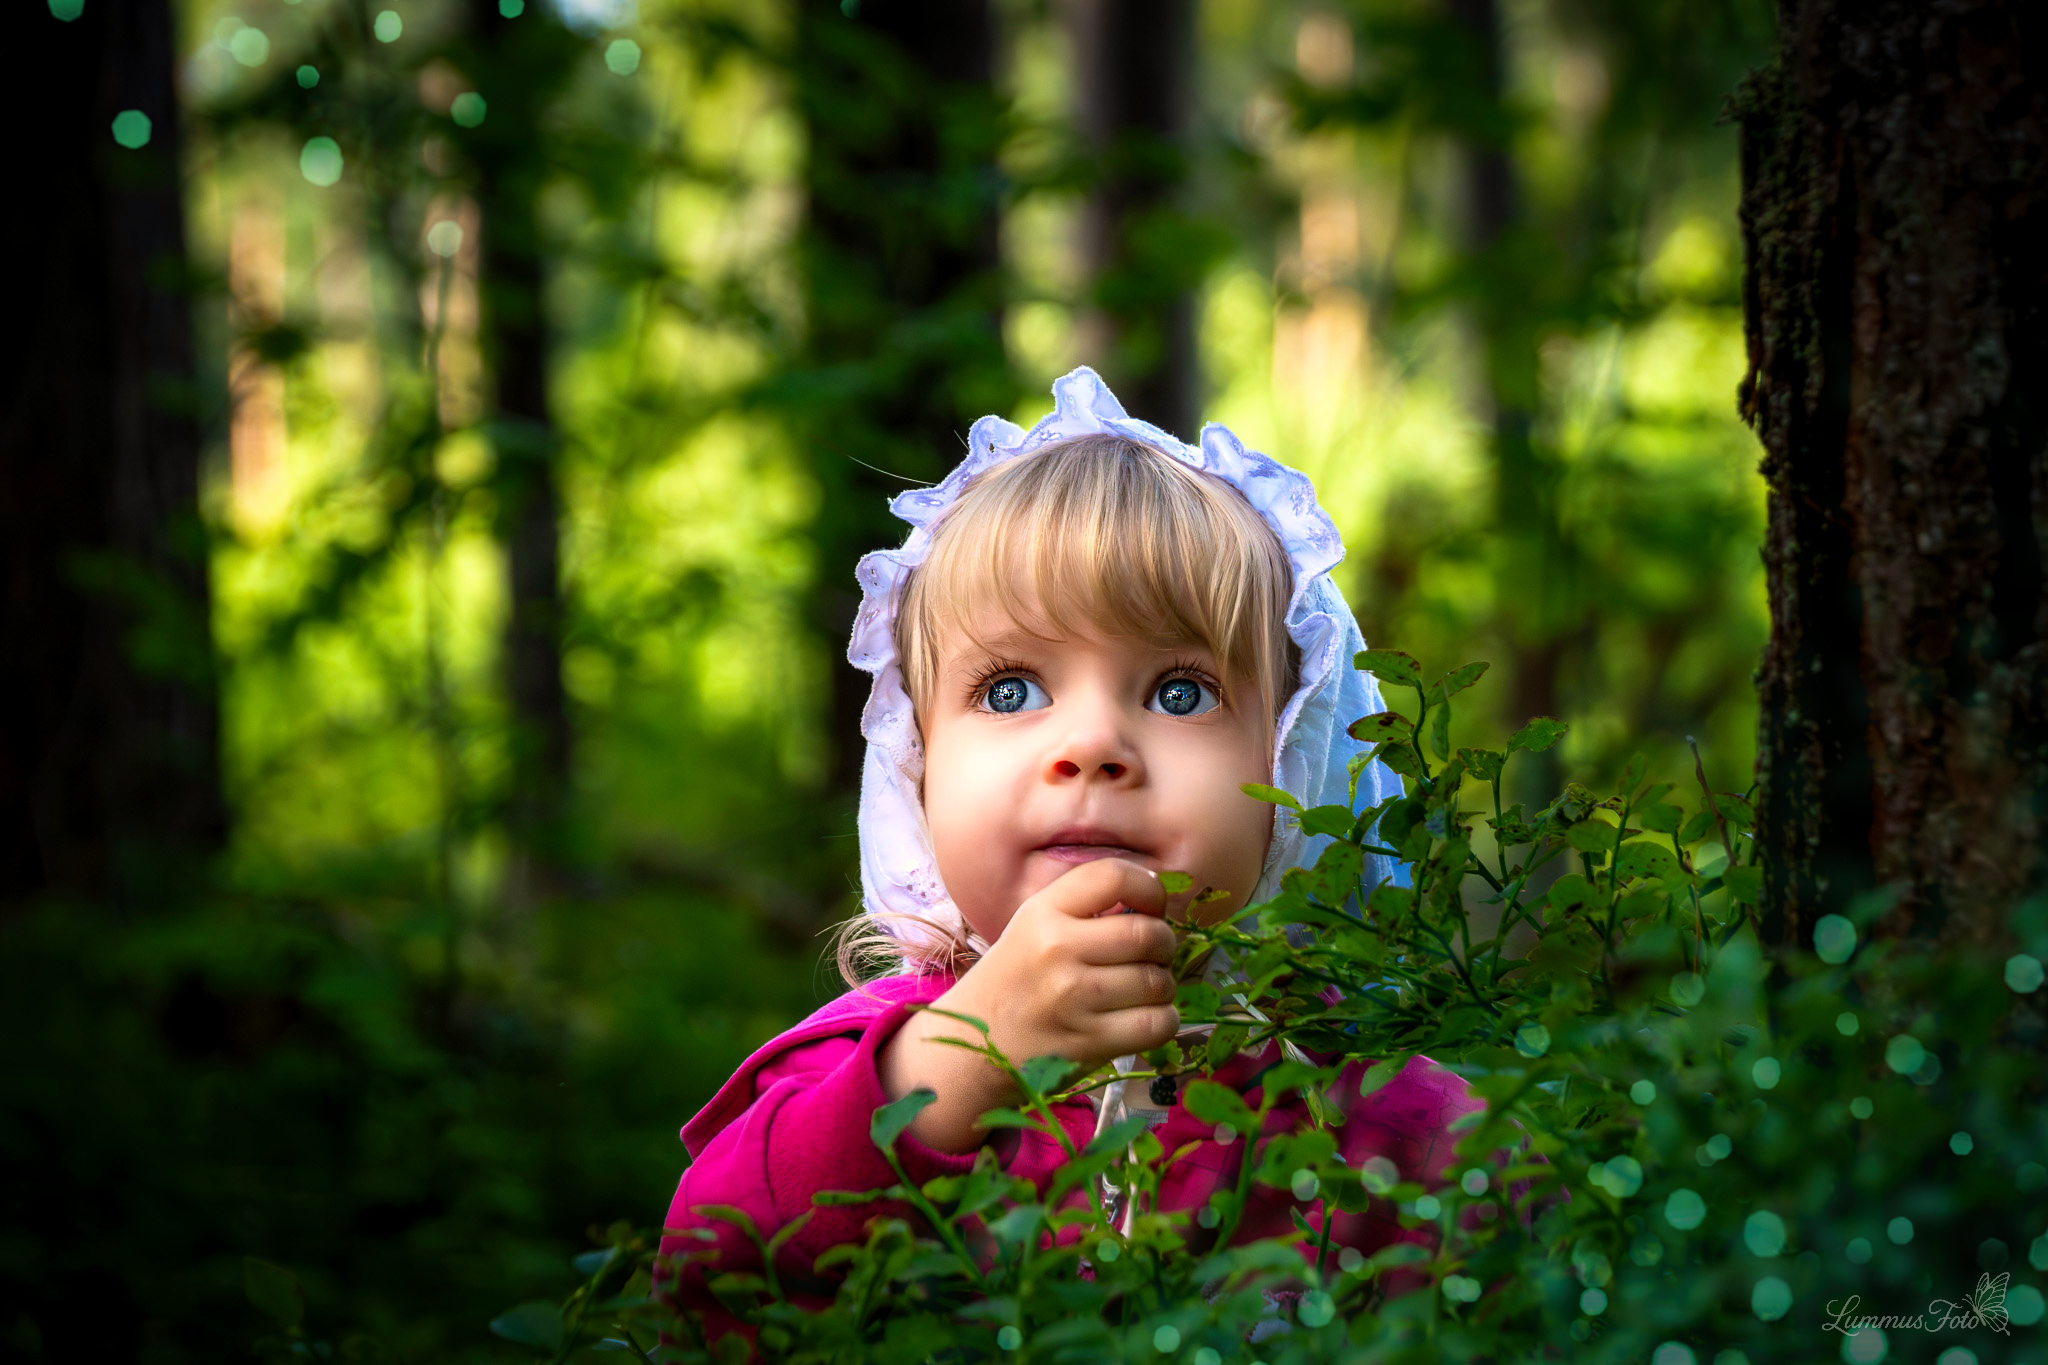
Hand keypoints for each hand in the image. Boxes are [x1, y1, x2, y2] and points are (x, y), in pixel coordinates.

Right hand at [878, 859, 1180, 1152]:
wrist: (973, 1045)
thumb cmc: (1016, 979)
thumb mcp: (1034, 926)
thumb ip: (1085, 908)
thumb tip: (1156, 905)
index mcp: (1043, 912)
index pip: (1113, 876)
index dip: (1149, 888)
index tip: (1150, 907)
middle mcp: (1057, 949)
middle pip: (1148, 933)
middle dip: (1164, 944)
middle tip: (1153, 956)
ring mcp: (1073, 998)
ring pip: (1158, 981)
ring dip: (1162, 986)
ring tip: (1143, 989)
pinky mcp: (1089, 1042)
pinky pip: (1158, 1023)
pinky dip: (1163, 1020)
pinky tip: (1145, 1017)